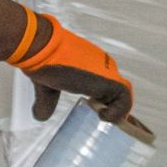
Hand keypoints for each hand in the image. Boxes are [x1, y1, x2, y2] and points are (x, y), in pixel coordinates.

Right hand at [7, 10, 133, 123]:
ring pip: (122, 95)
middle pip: (116, 90)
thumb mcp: (47, 86)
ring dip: (115, 110)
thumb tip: (41, 117)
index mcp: (90, 64)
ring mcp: (108, 72)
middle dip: (110, 106)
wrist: (44, 49)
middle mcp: (103, 66)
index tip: (92, 111)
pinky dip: (117, 112)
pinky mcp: (110, 81)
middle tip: (99, 118)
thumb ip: (48, 101)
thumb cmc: (44, 61)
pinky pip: (125, 100)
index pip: (106, 84)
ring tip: (100, 118)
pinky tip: (101, 116)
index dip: (103, 100)